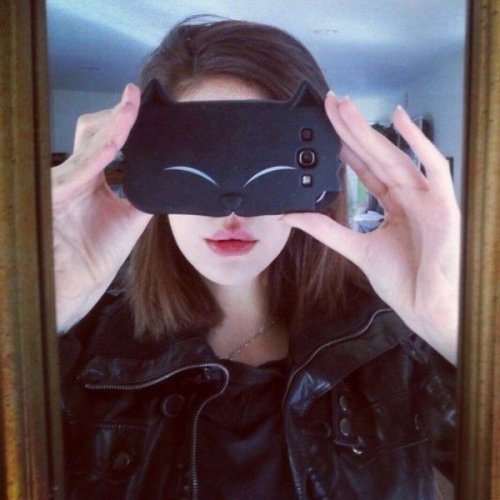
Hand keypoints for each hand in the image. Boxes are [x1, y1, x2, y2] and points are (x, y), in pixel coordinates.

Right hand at [51, 84, 151, 332]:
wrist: (77, 283)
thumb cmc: (95, 254)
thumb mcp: (129, 218)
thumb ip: (144, 195)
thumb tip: (168, 179)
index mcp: (90, 180)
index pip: (105, 140)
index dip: (122, 121)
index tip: (142, 103)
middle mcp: (74, 174)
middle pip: (92, 130)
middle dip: (117, 113)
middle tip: (139, 98)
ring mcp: (63, 179)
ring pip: (88, 139)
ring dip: (113, 120)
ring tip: (134, 103)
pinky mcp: (57, 191)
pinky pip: (84, 163)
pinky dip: (104, 145)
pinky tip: (121, 129)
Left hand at [282, 93, 459, 363]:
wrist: (427, 307)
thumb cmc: (402, 280)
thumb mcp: (356, 249)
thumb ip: (326, 230)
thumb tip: (292, 216)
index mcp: (392, 205)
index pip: (365, 168)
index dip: (345, 147)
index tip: (324, 127)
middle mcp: (408, 195)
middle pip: (376, 155)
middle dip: (352, 129)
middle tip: (330, 102)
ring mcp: (426, 196)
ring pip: (395, 154)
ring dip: (371, 130)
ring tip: (346, 106)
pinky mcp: (443, 203)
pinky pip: (434, 166)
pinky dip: (420, 142)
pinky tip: (400, 118)